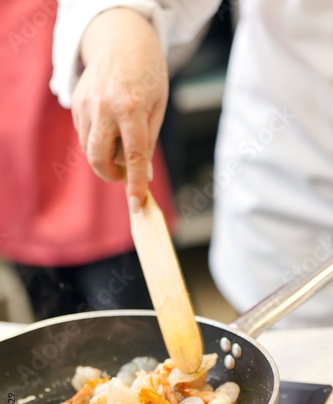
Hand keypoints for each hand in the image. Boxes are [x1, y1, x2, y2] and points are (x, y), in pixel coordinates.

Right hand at [71, 7, 168, 209]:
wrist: (121, 40)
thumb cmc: (147, 74)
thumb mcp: (158, 106)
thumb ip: (149, 141)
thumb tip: (146, 175)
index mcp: (132, 107)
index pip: (134, 156)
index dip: (136, 184)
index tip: (137, 204)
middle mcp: (105, 107)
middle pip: (99, 158)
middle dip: (111, 175)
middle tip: (123, 176)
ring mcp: (86, 105)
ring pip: (90, 149)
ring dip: (105, 156)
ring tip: (120, 139)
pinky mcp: (75, 104)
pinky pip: (84, 135)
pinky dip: (97, 140)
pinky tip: (108, 124)